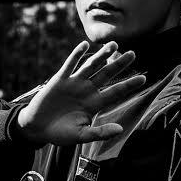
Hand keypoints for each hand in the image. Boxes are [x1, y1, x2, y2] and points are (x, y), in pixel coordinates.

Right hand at [15, 41, 145, 145]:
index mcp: (94, 104)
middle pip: (106, 74)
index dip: (129, 85)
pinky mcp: (59, 80)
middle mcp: (87, 91)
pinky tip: (84, 45)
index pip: (115, 92)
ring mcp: (74, 84)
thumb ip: (100, 132)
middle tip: (133, 54)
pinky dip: (76, 55)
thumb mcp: (81, 136)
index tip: (144, 78)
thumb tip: (120, 130)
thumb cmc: (60, 134)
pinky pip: (70, 65)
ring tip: (114, 44)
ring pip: (91, 66)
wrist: (37, 128)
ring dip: (102, 55)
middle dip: (119, 64)